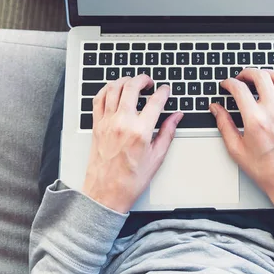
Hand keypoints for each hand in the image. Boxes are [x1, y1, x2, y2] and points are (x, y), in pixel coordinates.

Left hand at [82, 75, 182, 212]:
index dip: (163, 92)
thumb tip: (176, 116)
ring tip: (133, 82)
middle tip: (149, 82)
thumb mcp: (156, 157)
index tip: (166, 90)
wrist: (105, 193)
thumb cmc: (130, 180)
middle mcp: (122, 123)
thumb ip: (168, 132)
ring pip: (113, 88)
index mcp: (140, 132)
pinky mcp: (96, 125)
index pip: (155, 101)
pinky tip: (114, 90)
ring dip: (125, 80)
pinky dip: (106, 89)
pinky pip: (99, 99)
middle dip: (143, 79)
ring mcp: (107, 122)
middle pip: (132, 87)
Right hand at [210, 68, 273, 210]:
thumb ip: (224, 125)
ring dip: (266, 73)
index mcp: (255, 120)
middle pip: (260, 76)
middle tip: (240, 78)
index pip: (239, 89)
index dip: (229, 83)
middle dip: (246, 72)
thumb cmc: (266, 170)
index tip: (226, 84)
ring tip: (258, 77)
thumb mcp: (237, 150)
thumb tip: (216, 109)